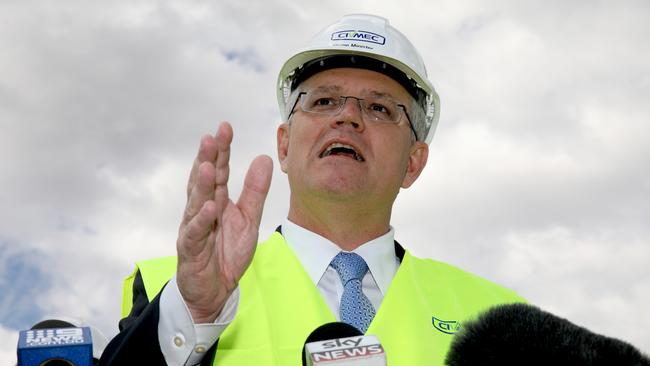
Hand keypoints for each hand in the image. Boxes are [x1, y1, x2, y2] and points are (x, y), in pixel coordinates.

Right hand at [176, 122, 272, 322]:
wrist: (215, 290)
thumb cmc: (226, 253)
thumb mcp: (249, 219)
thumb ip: (255, 191)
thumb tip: (264, 158)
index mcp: (216, 200)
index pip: (219, 170)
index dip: (221, 150)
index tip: (225, 128)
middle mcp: (202, 210)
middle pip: (204, 181)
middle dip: (206, 159)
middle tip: (211, 138)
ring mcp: (193, 228)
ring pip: (196, 203)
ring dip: (201, 185)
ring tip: (208, 166)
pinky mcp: (190, 250)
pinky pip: (195, 233)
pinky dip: (201, 221)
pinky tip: (209, 208)